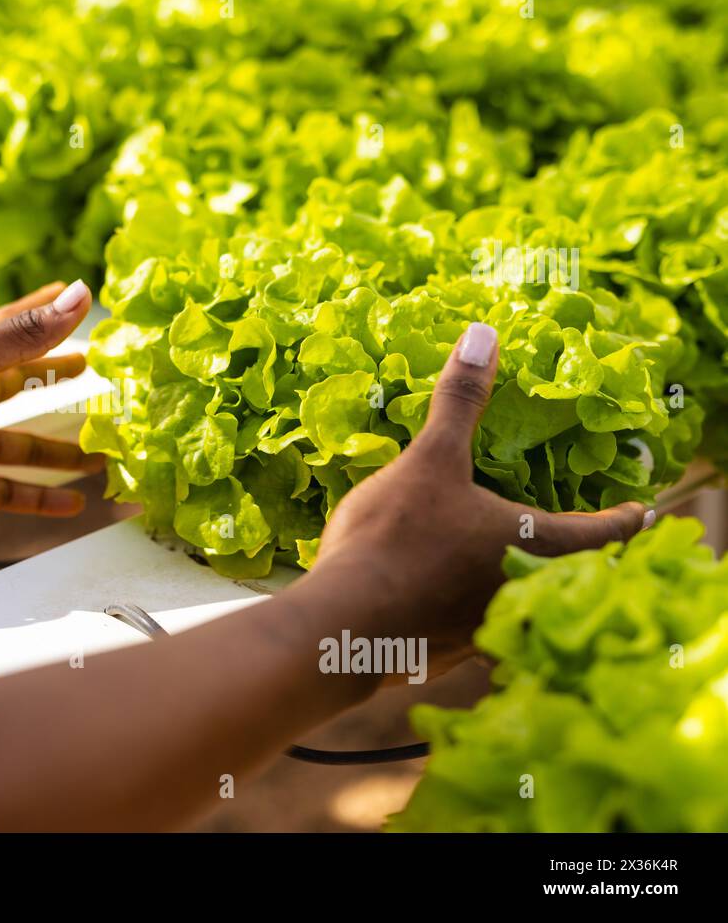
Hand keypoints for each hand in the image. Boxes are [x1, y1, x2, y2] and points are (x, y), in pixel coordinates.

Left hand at [0, 281, 104, 534]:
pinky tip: (73, 503)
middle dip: (55, 380)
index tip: (74, 298)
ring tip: (102, 453)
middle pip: (22, 388)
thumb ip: (25, 334)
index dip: (44, 314)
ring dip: (62, 451)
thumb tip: (78, 295)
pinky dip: (42, 498)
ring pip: (26, 447)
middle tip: (93, 375)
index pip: (14, 330)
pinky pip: (12, 492)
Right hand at [313, 322, 651, 674]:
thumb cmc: (398, 536)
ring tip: (517, 563)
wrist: (343, 620)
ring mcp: (485, 627)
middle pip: (569, 575)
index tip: (641, 512)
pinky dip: (474, 609)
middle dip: (577, 557)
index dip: (623, 520)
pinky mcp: (446, 650)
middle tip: (583, 536)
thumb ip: (461, 401)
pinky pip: (475, 627)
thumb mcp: (430, 459)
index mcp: (533, 544)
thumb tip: (484, 335)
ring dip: (525, 583)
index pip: (600, 533)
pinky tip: (451, 599)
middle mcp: (521, 591)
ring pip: (521, 603)